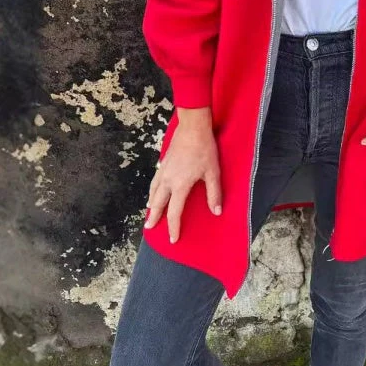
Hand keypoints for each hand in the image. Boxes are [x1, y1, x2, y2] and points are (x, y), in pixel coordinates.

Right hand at [144, 107, 220, 242]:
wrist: (193, 127)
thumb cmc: (204, 149)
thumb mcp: (212, 172)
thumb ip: (213, 193)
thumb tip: (216, 212)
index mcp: (179, 185)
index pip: (174, 212)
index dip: (173, 227)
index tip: (173, 239)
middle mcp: (168, 180)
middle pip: (158, 203)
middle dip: (154, 217)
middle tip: (150, 228)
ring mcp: (164, 170)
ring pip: (153, 191)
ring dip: (151, 203)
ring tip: (149, 212)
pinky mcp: (164, 162)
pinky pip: (155, 180)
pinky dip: (152, 189)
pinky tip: (154, 190)